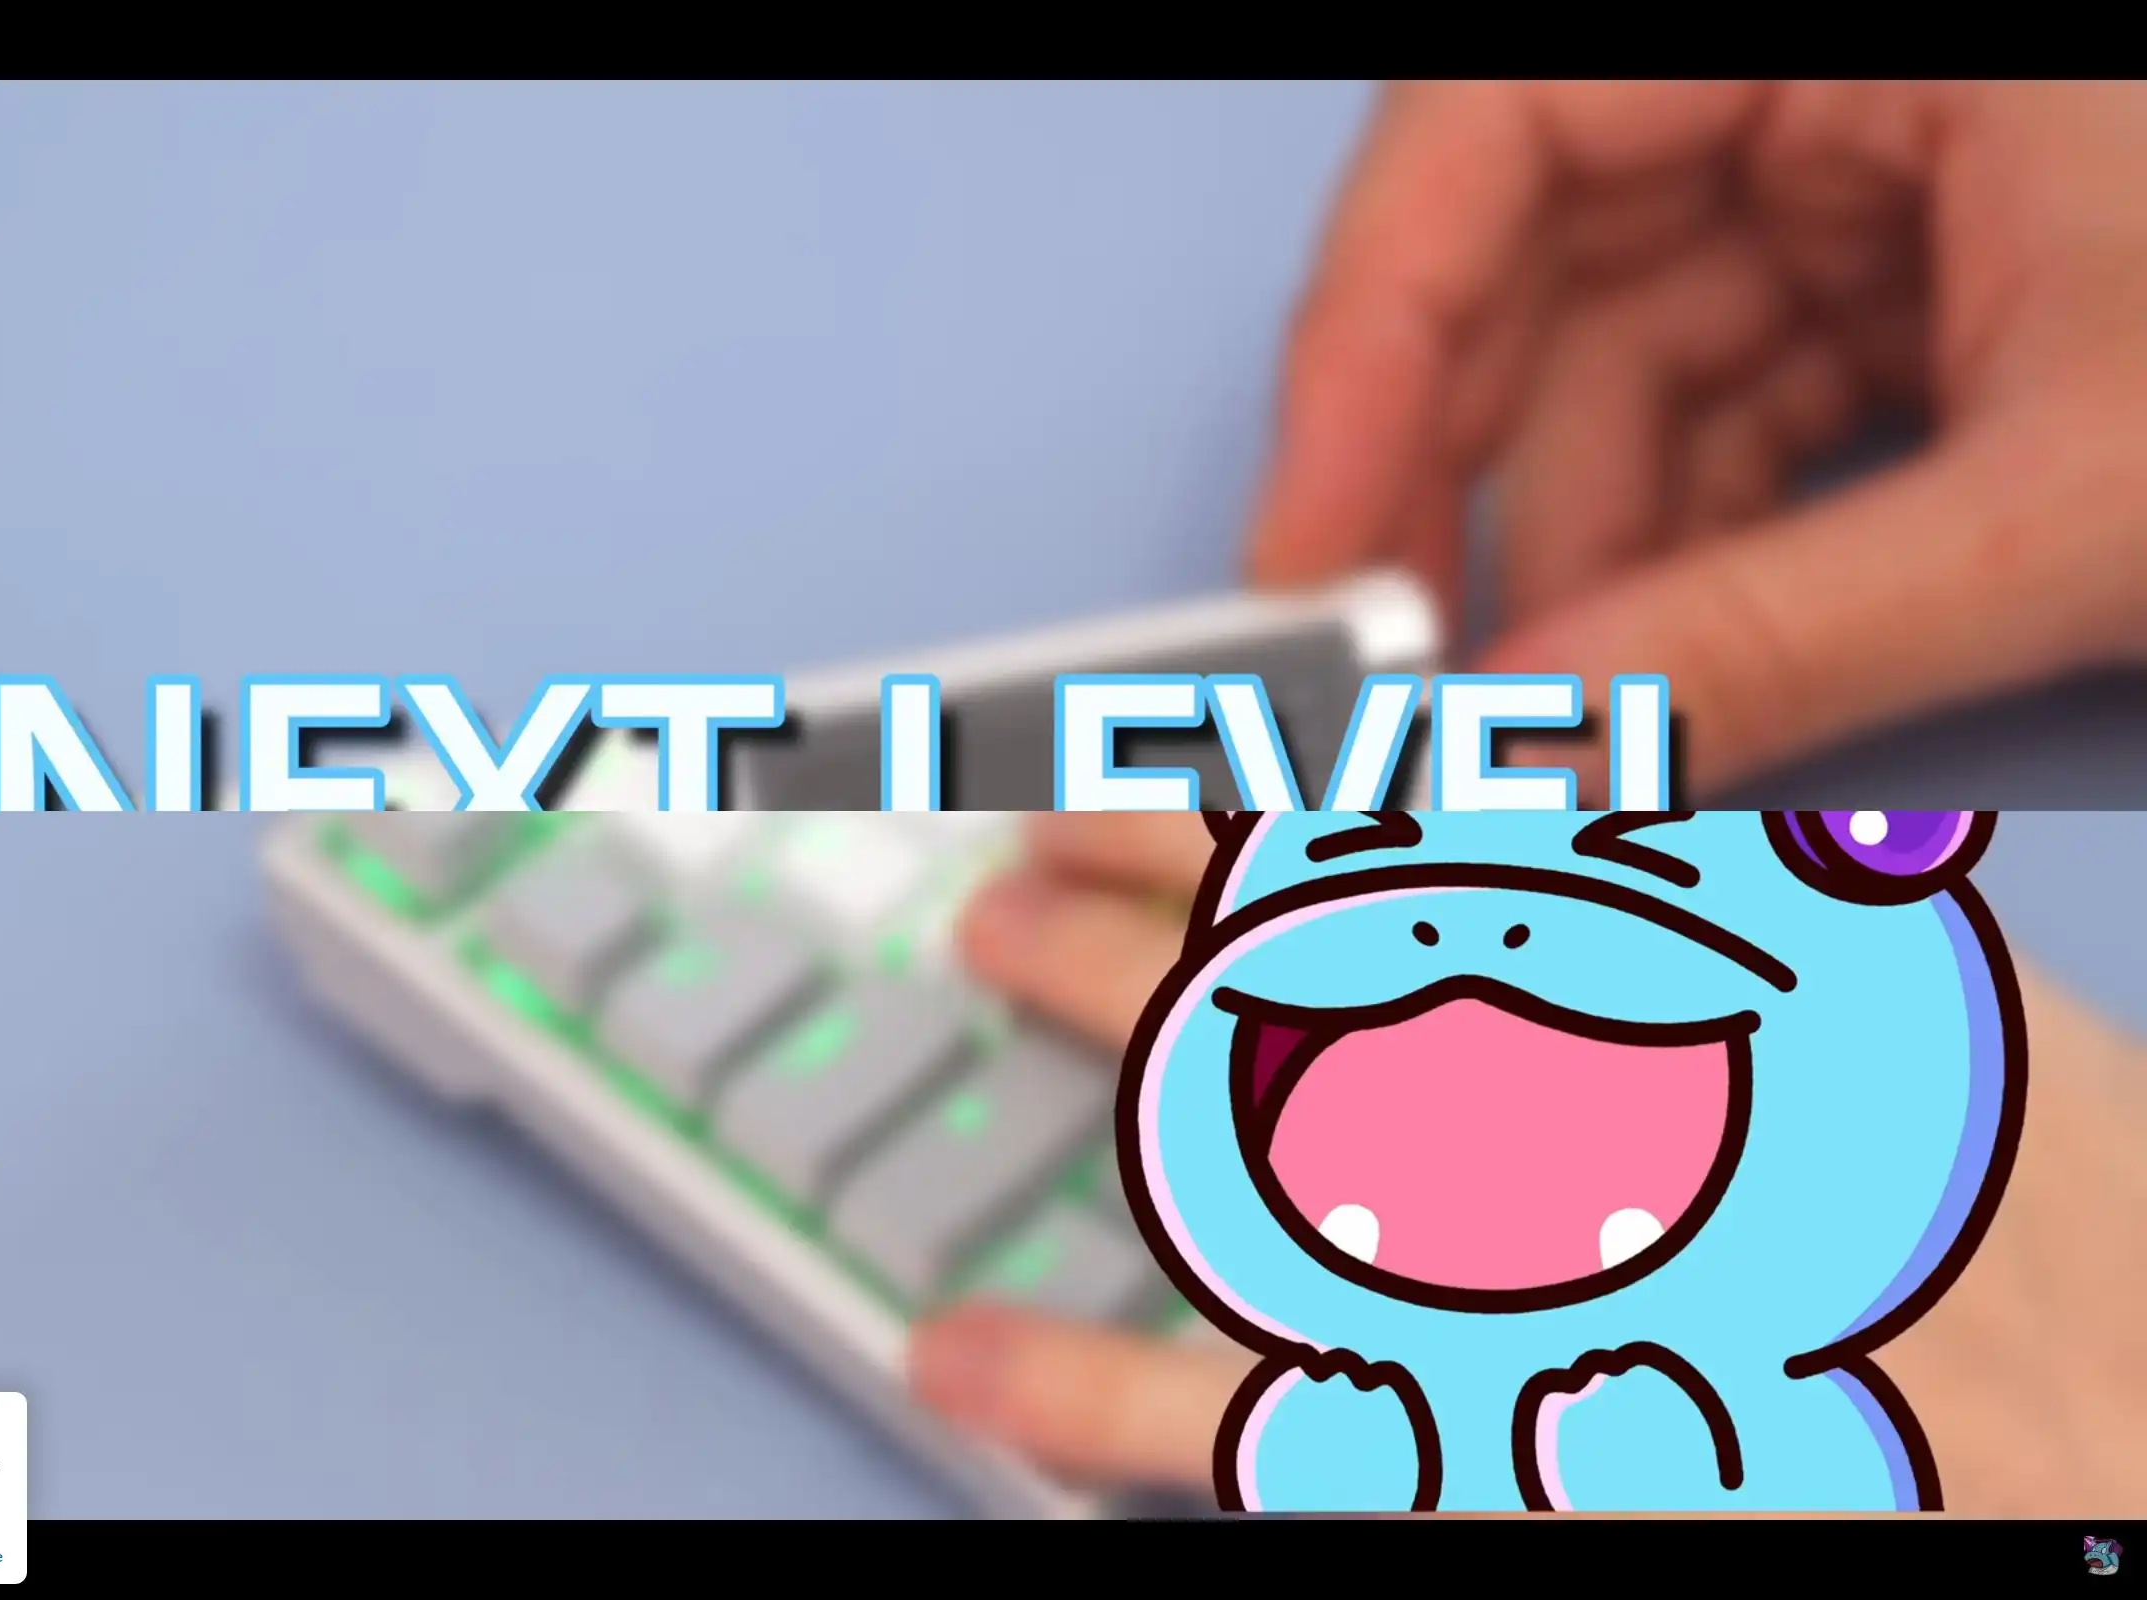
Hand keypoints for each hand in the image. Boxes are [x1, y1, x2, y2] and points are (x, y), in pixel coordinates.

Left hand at [908, 814, 2146, 1512]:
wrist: (2108, 1441)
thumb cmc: (2050, 1244)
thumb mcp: (1914, 1016)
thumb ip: (1735, 913)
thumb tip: (1579, 820)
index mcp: (1688, 972)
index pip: (1427, 821)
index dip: (1261, 765)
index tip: (1167, 734)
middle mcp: (1569, 1084)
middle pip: (1305, 928)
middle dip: (1152, 857)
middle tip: (1048, 822)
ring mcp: (1503, 1270)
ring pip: (1242, 1106)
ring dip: (1099, 1010)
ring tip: (986, 945)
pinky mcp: (1474, 1450)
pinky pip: (1235, 1419)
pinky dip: (1080, 1386)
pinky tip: (963, 1354)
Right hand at [1247, 82, 2146, 798]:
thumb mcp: (2085, 500)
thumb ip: (1795, 628)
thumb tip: (1539, 750)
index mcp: (1850, 22)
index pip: (1497, 117)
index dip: (1366, 334)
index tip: (1306, 541)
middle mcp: (1820, 70)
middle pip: (1527, 255)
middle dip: (1452, 484)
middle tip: (1385, 677)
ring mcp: (1857, 165)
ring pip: (1613, 356)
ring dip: (1571, 554)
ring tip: (1544, 725)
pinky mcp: (1893, 271)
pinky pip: (1719, 402)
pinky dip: (1681, 545)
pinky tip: (1660, 672)